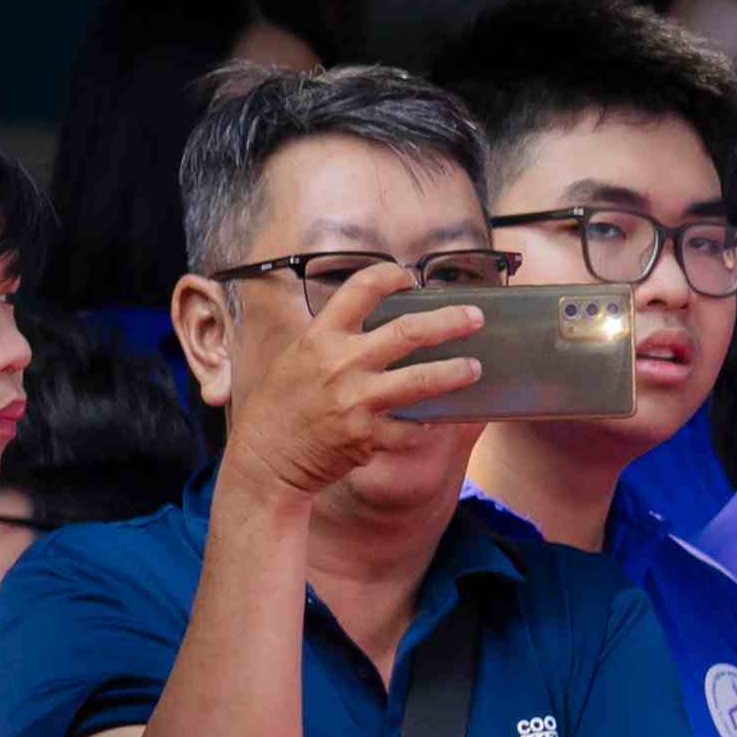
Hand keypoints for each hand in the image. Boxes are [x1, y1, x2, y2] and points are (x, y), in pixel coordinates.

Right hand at [219, 254, 486, 507]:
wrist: (262, 461)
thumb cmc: (276, 409)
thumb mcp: (293, 361)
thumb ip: (331, 341)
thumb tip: (371, 324)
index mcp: (319, 338)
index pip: (362, 288)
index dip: (391, 276)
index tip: (408, 278)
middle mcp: (339, 365)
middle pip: (409, 331)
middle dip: (450, 322)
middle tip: (474, 319)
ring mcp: (355, 402)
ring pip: (422, 380)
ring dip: (455, 372)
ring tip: (474, 368)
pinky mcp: (366, 437)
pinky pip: (411, 428)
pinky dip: (426, 426)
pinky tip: (434, 421)